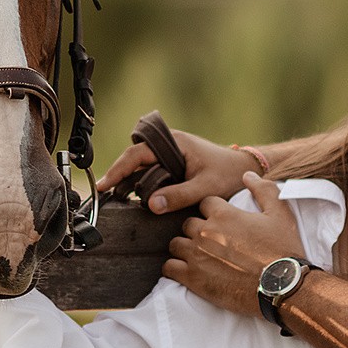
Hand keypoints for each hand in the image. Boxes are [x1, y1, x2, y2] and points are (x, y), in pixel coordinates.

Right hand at [99, 127, 257, 214]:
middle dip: (118, 174)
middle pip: (134, 158)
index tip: (104, 185)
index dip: (118, 169)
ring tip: (114, 196)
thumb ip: (179, 196)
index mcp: (174, 143)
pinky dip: (139, 182)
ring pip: (140, 165)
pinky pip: (149, 171)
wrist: (243, 170)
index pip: (137, 153)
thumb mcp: (205, 188)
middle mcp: (168, 144)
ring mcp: (169, 153)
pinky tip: (133, 197)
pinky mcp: (171, 164)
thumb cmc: (228, 175)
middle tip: (104, 193)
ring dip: (128, 179)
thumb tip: (150, 205)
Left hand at [165, 173, 306, 317]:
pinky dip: (175, 268)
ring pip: (175, 243)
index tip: (220, 223)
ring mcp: (196, 255)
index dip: (212, 212)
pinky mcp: (192, 278)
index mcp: (223, 214)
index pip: (204, 203)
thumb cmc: (283, 249)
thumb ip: (263, 189)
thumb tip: (247, 174)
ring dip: (184, 248)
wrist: (282, 286)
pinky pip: (169, 267)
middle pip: (187, 223)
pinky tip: (187, 271)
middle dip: (197, 230)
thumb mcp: (280, 213)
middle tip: (210, 242)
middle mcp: (205, 232)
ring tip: (198, 257)